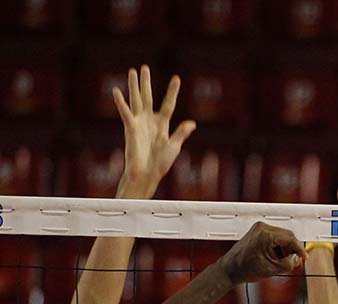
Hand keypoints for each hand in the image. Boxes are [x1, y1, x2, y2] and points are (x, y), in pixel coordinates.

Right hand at [112, 65, 195, 199]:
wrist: (148, 173)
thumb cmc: (161, 163)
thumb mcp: (174, 146)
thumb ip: (181, 133)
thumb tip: (192, 123)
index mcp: (162, 124)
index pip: (168, 104)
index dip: (172, 91)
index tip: (176, 78)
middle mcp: (149, 120)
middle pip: (148, 97)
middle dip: (146, 83)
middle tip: (143, 67)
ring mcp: (139, 123)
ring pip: (136, 100)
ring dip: (134, 86)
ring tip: (132, 71)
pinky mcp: (131, 128)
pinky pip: (126, 113)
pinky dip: (121, 103)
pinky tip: (116, 91)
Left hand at [220, 223, 305, 282]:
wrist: (230, 269)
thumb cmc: (246, 269)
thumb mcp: (273, 269)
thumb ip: (289, 263)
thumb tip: (297, 258)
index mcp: (265, 235)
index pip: (290, 239)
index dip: (300, 249)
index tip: (304, 257)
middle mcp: (262, 228)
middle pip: (288, 236)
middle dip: (292, 249)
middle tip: (294, 262)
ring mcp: (259, 228)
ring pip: (283, 236)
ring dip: (286, 248)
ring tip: (282, 261)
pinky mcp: (258, 232)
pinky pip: (275, 237)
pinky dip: (279, 247)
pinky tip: (276, 257)